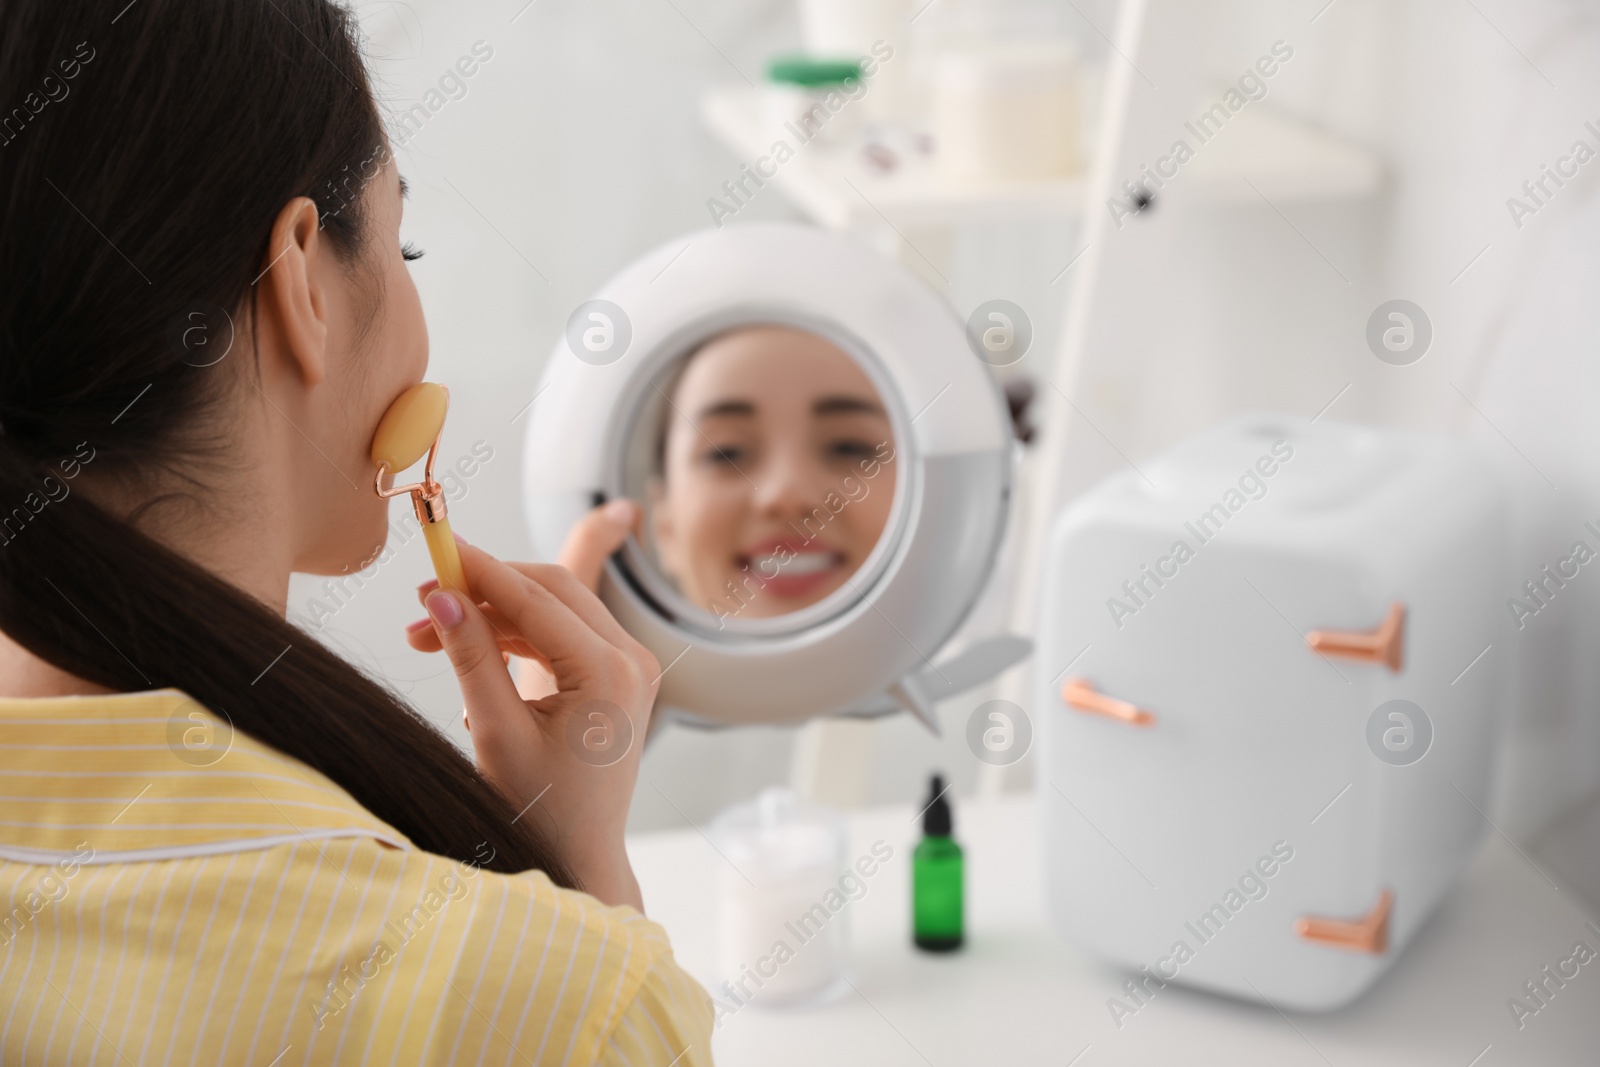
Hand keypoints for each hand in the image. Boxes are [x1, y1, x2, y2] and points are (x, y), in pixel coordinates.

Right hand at [404, 533, 657, 909]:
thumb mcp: (496, 733)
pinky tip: (467, 653)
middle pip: (551, 590)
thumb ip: (471, 659)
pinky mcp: (617, 676)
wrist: (579, 858)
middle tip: (422, 601)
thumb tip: (442, 598)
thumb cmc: (539, 811)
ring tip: (426, 637)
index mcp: (609, 674)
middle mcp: (631, 660)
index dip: (480, 569)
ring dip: (492, 614)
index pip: (537, 598)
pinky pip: (562, 634)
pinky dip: (514, 635)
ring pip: (554, 609)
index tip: (434, 549)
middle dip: (484, 589)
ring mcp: (630, 666)